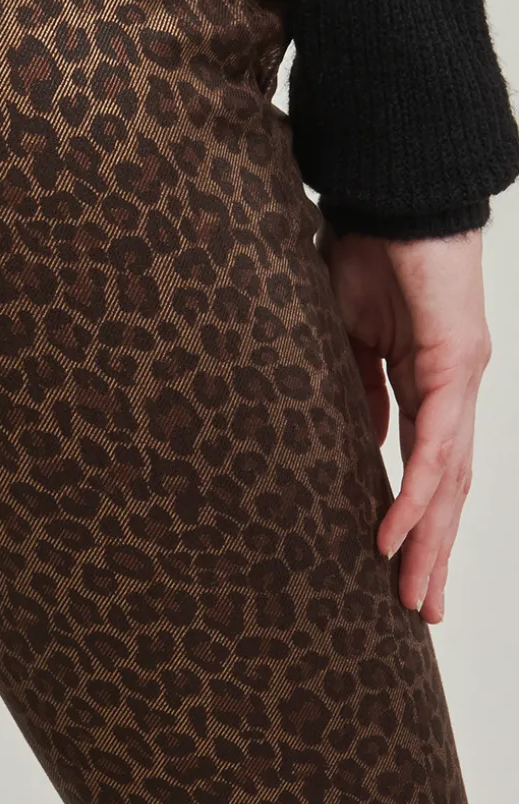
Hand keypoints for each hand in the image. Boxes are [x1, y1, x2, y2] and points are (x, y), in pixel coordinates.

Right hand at [315, 222, 491, 622]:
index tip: (399, 569)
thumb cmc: (366, 252)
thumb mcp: (344, 337)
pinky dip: (419, 490)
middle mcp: (452, 392)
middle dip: (433, 551)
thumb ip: (356, 390)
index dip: (417, 520)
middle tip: (420, 609)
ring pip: (449, 478)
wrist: (392, 195)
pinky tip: (400, 531)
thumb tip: (359, 442)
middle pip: (447, 488)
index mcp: (426, 385)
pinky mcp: (453, 363)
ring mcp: (459, 380)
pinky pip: (435, 441)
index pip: (426, 468)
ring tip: (413, 593)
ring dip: (430, 540)